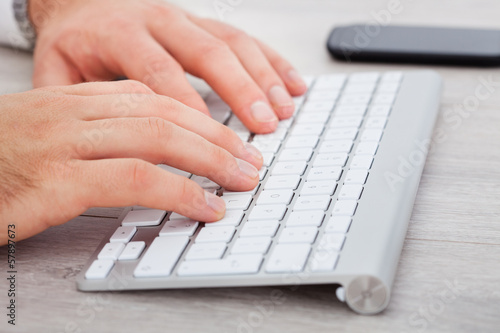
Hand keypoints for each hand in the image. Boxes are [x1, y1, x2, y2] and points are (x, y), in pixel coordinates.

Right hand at [0, 80, 262, 243]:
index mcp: (75, 99)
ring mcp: (63, 143)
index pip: (155, 97)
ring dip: (210, 160)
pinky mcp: (55, 181)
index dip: (201, 118)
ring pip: (157, 138)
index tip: (232, 139)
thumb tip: (152, 139)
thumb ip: (98, 128)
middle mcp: (73, 112)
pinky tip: (205, 206)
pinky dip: (178, 193)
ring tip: (242, 180)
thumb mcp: (50, 133)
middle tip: (251, 159)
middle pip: (165, 113)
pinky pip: (134, 180)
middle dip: (217, 137)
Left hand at [29, 0, 306, 132]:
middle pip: (206, 51)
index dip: (187, 106)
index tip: (209, 140)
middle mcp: (157, 21)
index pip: (158, 71)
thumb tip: (106, 143)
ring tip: (283, 110)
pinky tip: (291, 84)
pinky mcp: (203, 24)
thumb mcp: (58, 71)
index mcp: (118, 34)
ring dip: (263, 78)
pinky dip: (272, 62)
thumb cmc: (75, 44)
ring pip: (232, 42)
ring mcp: (184, 20)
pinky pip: (243, 38)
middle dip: (240, 90)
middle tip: (263, 125)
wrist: (82, 4)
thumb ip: (78, 103)